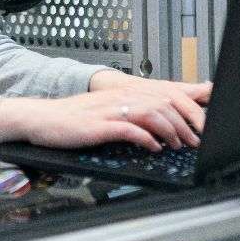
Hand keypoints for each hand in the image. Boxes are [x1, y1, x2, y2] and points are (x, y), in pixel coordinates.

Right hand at [0, 76, 209, 152]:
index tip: (198, 128)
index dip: (186, 111)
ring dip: (170, 131)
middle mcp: (119, 98)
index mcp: (123, 93)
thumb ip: (129, 114)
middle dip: (184, 124)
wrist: (41, 118)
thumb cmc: (71, 119)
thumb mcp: (105, 112)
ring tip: (178, 145)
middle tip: (193, 141)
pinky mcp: (99, 126)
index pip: (164, 96)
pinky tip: (154, 147)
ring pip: (151, 114)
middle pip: (163, 104)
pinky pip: (130, 129)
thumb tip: (155, 126)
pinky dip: (147, 139)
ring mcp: (110, 111)